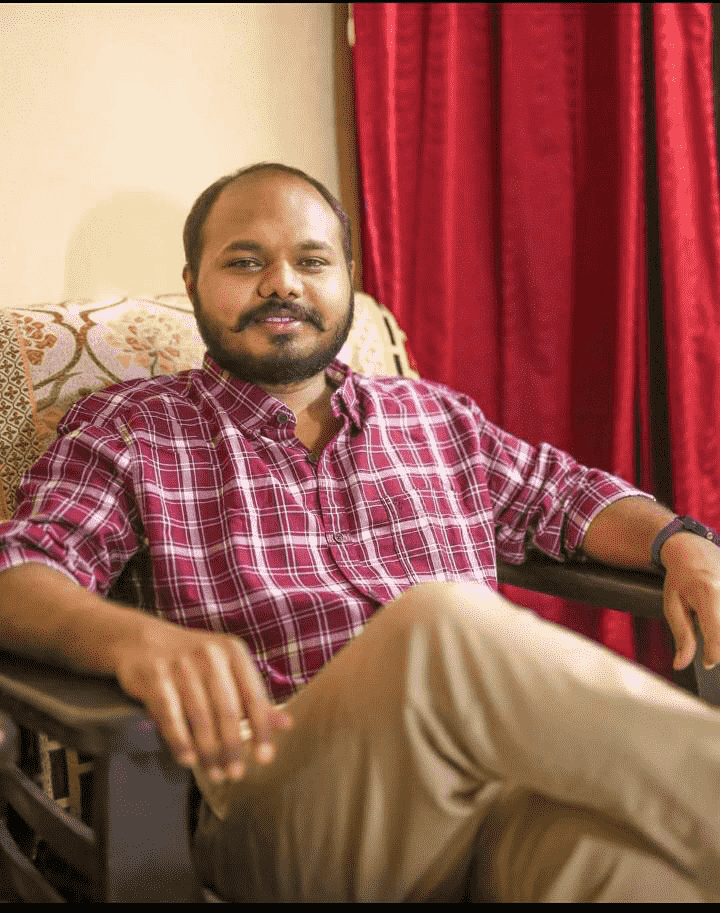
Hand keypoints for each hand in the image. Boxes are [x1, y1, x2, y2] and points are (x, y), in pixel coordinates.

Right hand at [113, 620, 291, 780]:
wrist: (143, 639)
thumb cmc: (193, 660)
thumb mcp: (227, 668)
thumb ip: (253, 697)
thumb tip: (286, 724)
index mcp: (233, 652)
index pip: (254, 696)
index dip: (261, 729)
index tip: (265, 758)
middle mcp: (210, 655)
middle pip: (228, 710)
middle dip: (233, 747)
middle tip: (236, 774)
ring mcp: (180, 665)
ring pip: (200, 717)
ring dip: (208, 751)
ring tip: (215, 773)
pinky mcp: (154, 677)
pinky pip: (170, 716)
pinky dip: (180, 741)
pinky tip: (188, 760)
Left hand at [660, 531, 719, 669]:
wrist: (692, 550)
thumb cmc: (679, 579)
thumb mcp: (673, 606)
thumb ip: (681, 636)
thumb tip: (680, 664)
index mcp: (708, 594)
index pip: (717, 634)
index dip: (714, 654)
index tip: (708, 661)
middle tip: (712, 648)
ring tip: (711, 626)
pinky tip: (715, 620)